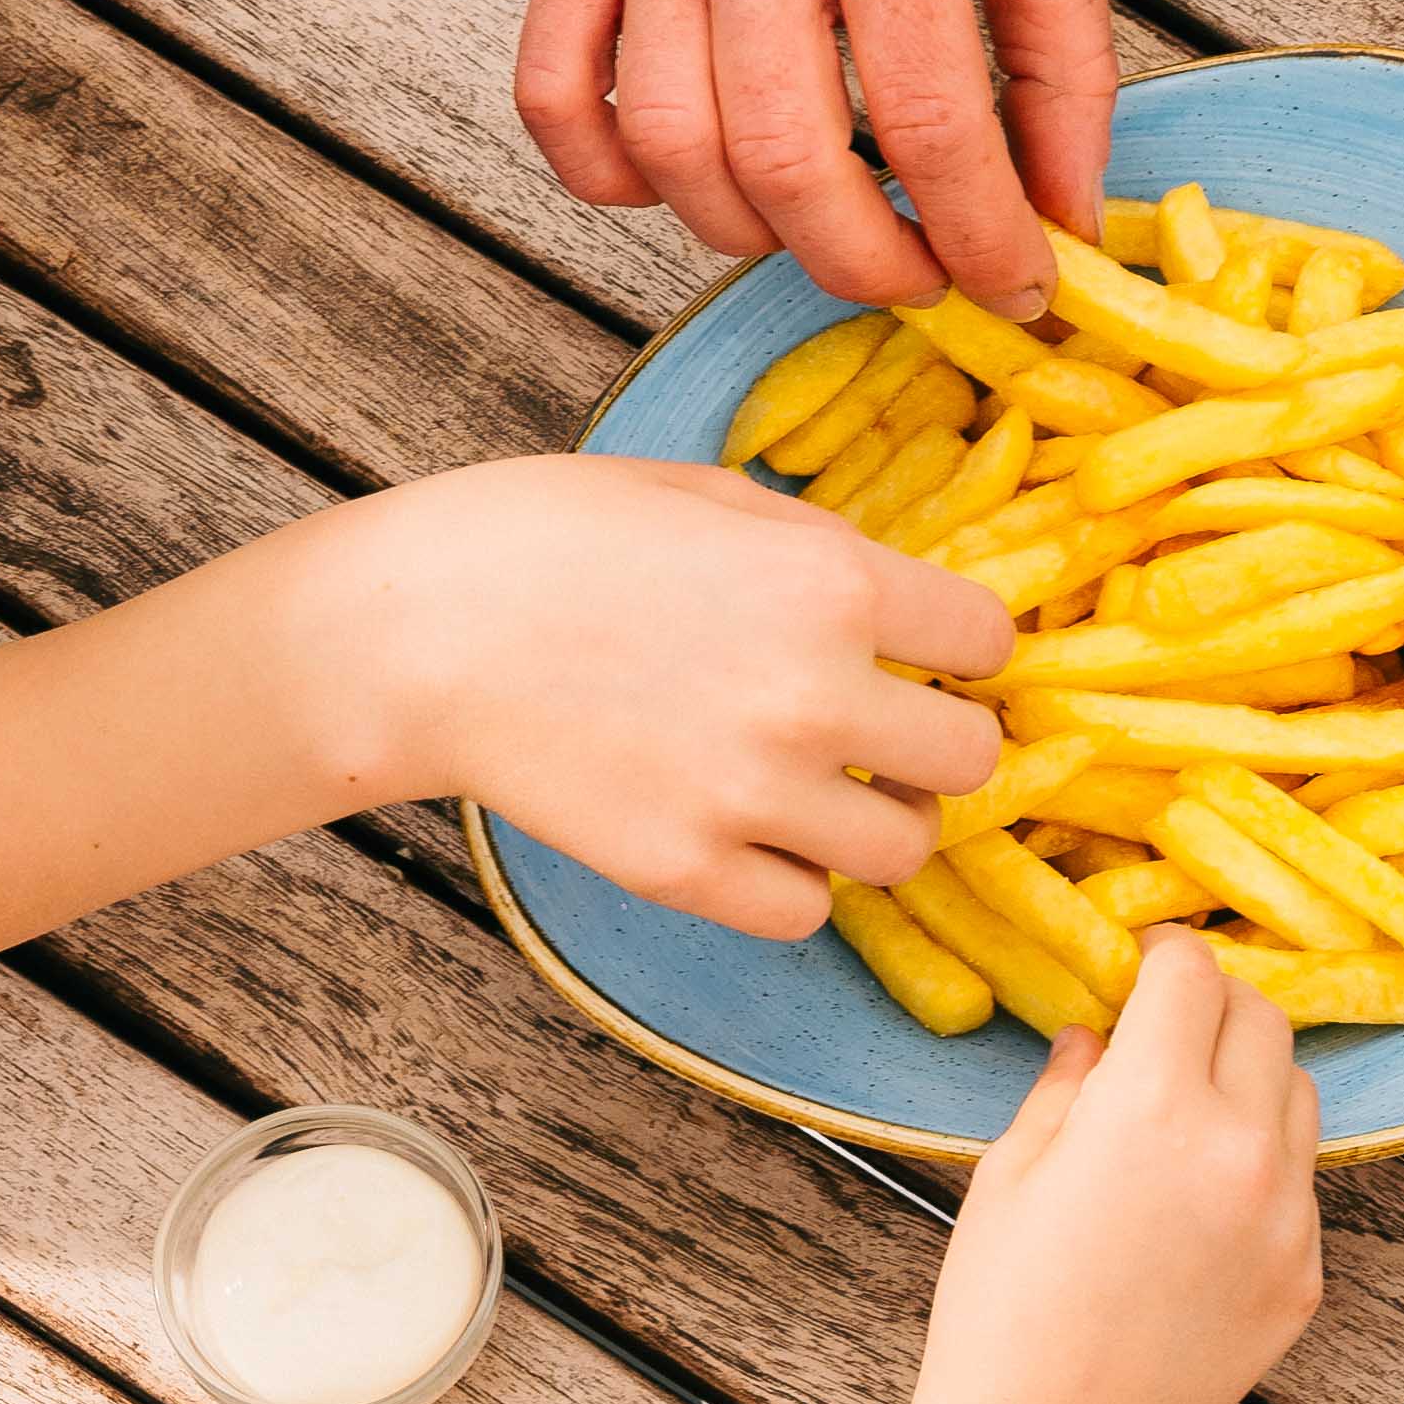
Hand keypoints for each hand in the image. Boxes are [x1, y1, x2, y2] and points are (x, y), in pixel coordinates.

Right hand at [397, 457, 1020, 937]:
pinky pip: (807, 911)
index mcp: (829, 582)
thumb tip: (894, 596)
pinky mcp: (686, 871)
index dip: (959, 649)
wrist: (417, 629)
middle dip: (934, 744)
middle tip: (880, 735)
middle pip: (970, 760)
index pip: (986, 642)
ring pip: (904, 850)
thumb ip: (817, 546)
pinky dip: (792, 881)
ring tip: (816, 792)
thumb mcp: (704, 492)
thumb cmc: (549, 535)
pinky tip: (748, 835)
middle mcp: (813, 695)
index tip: (923, 655)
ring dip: (875, 822)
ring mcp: (752, 795)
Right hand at [520, 0, 1115, 315]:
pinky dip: (612, 178)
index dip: (980, 238)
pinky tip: (693, 178)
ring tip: (822, 225)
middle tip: (918, 276)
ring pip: (671, 148)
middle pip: (788, 160)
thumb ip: (1066, 55)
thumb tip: (1066, 215)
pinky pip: (555, 97)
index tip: (1016, 288)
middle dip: (866, 265)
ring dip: (752, 234)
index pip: (930, 122)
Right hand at [912, 938, 1324, 1403]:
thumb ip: (1069, 1085)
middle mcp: (1240, 1149)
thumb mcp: (1012, 1173)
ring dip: (1251, 1078)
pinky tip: (1197, 1208)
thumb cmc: (1003, 1307)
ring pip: (1299, 1095)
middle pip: (1263, 1019)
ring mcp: (1287, 1217)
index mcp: (1153, 1106)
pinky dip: (1259, 1167)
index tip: (1147, 963)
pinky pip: (1300, 1185)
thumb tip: (1100, 1035)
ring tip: (1187, 1112)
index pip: (1192, 976)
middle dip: (1215, 1005)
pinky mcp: (1304, 1275)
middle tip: (1170, 1025)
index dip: (1166, 956)